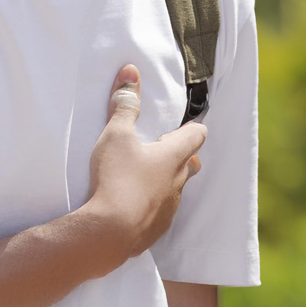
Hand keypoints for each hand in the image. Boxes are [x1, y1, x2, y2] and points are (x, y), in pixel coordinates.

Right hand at [82, 65, 205, 263]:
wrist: (108, 234)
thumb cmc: (116, 178)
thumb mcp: (115, 135)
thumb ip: (125, 105)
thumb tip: (131, 72)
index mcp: (174, 157)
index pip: (197, 136)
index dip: (193, 128)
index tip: (184, 125)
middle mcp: (178, 183)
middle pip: (190, 165)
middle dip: (181, 156)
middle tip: (161, 151)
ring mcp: (169, 209)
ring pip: (176, 191)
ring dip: (164, 183)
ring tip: (141, 179)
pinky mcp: (156, 231)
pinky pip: (160, 214)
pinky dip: (151, 207)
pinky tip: (132, 207)